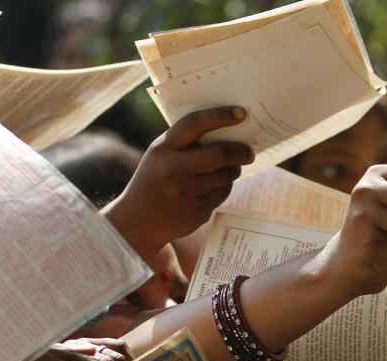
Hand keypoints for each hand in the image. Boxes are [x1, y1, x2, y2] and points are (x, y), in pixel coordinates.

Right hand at [103, 106, 254, 261]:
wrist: (137, 221)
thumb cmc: (154, 180)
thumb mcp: (159, 156)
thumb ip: (184, 143)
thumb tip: (226, 129)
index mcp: (163, 149)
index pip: (194, 124)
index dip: (220, 116)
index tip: (241, 113)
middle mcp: (173, 170)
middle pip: (219, 154)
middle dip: (241, 151)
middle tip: (249, 151)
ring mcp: (186, 194)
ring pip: (225, 176)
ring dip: (235, 169)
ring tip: (233, 167)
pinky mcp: (197, 212)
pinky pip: (222, 193)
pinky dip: (226, 186)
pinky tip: (219, 184)